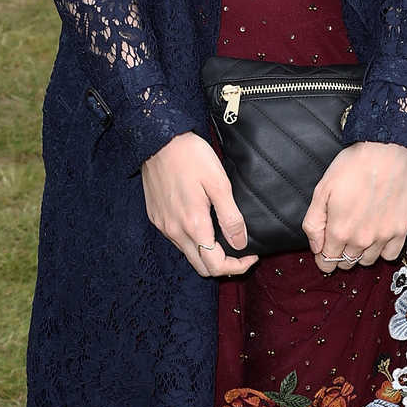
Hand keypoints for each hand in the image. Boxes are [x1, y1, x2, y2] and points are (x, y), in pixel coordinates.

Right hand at [141, 132, 258, 277]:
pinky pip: (176, 240)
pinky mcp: (156, 217)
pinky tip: (203, 225)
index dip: (237, 266)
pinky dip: (193, 241)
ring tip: (223, 238)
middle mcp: (175, 231)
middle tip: (239, 251)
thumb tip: (240, 243)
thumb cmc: (191, 156)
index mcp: (194, 224)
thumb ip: (230, 217)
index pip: (215, 265)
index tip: (250, 255)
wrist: (159, 139)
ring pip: (188, 254)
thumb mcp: (219, 184)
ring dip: (207, 254)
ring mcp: (163, 225)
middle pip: (201, 267)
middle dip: (223, 265)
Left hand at [302, 142, 406, 273]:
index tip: (324, 250)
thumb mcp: (322, 189)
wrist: (387, 152)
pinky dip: (382, 250)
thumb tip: (316, 247)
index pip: (327, 262)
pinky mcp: (401, 230)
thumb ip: (314, 223)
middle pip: (346, 263)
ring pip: (367, 261)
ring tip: (359, 233)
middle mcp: (361, 239)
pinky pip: (390, 255)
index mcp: (339, 230)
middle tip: (341, 237)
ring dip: (360, 253)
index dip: (322, 257)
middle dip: (339, 255)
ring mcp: (383, 236)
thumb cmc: (353, 166)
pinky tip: (377, 236)